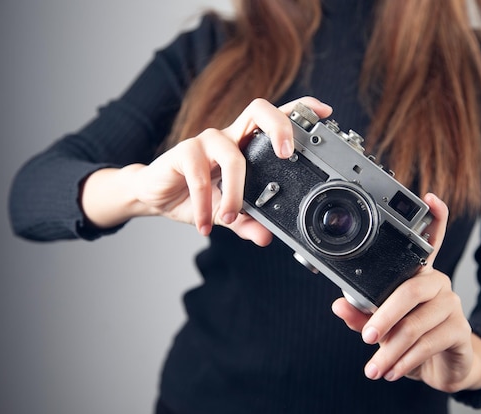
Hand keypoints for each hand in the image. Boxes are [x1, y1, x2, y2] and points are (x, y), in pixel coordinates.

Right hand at [81, 97, 331, 245]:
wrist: (155, 196)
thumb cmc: (195, 196)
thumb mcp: (227, 213)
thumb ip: (248, 222)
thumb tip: (266, 237)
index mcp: (246, 145)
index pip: (274, 118)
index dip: (300, 109)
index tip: (325, 111)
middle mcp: (229, 137)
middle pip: (258, 109)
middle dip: (279, 126)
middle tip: (288, 155)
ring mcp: (206, 142)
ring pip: (232, 154)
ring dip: (236, 192)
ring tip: (231, 218)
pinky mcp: (182, 153)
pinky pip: (200, 176)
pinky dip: (206, 204)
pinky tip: (206, 223)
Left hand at [331, 193, 480, 392]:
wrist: (442, 367)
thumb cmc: (411, 337)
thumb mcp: (382, 326)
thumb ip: (361, 315)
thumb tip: (338, 305)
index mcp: (418, 274)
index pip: (430, 241)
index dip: (434, 218)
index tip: (431, 197)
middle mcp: (437, 283)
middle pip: (412, 289)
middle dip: (385, 316)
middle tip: (366, 337)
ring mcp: (452, 305)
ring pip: (417, 323)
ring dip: (391, 349)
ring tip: (374, 366)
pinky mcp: (460, 330)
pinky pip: (430, 343)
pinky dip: (407, 360)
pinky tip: (394, 370)